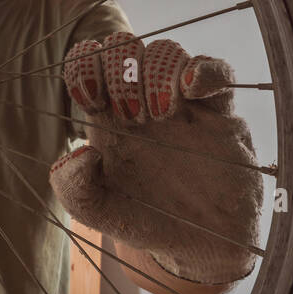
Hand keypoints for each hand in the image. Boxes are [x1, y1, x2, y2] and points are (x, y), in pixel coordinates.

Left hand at [49, 32, 262, 283]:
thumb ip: (72, 186)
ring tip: (161, 114)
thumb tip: (79, 151)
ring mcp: (181, 104)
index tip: (90, 97)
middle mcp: (140, 102)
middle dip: (122, 71)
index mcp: (106, 118)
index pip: (86, 66)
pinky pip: (216, 71)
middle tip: (131, 114)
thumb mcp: (98, 211)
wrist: (203, 244)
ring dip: (158, 73)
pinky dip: (204, 69)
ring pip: (166, 53)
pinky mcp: (219, 113)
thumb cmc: (146, 222)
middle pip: (125, 50)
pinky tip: (193, 90)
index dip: (83, 67)